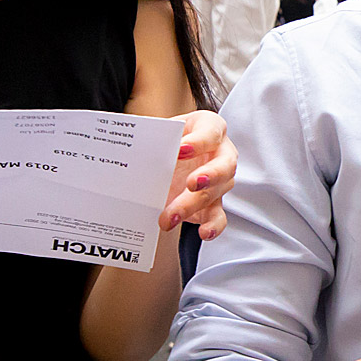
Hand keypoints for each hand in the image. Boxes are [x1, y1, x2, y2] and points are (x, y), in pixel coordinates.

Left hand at [164, 110, 234, 239]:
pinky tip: (202, 232)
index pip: (211, 132)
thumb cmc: (169, 139)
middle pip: (223, 166)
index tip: (181, 149)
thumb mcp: (162, 132)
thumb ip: (156, 138)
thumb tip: (137, 148)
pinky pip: (219, 216)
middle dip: (209, 175)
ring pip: (216, 193)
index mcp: (210, 128)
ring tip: (170, 216)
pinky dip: (212, 226)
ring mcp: (221, 180)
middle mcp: (222, 153)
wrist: (168, 156)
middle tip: (191, 183)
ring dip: (192, 205)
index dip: (199, 142)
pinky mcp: (214, 203)